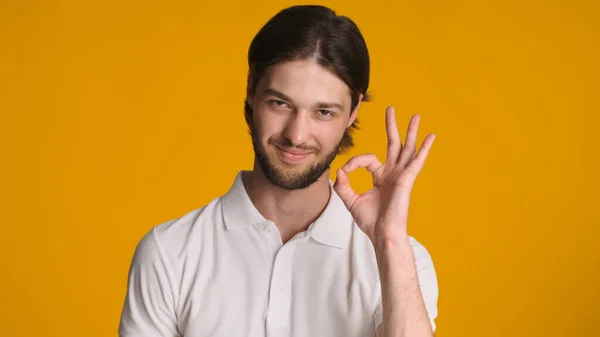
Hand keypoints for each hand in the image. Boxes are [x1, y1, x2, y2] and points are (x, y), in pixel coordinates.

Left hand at [333, 106, 435, 243]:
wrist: (382, 234)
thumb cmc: (371, 221)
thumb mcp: (350, 200)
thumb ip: (343, 185)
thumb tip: (339, 170)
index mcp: (380, 177)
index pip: (368, 159)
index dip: (354, 162)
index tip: (345, 171)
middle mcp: (392, 173)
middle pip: (393, 144)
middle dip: (391, 126)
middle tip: (390, 109)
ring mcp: (401, 176)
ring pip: (406, 148)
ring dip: (411, 132)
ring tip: (415, 116)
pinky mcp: (407, 180)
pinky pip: (416, 161)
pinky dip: (424, 149)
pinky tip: (430, 137)